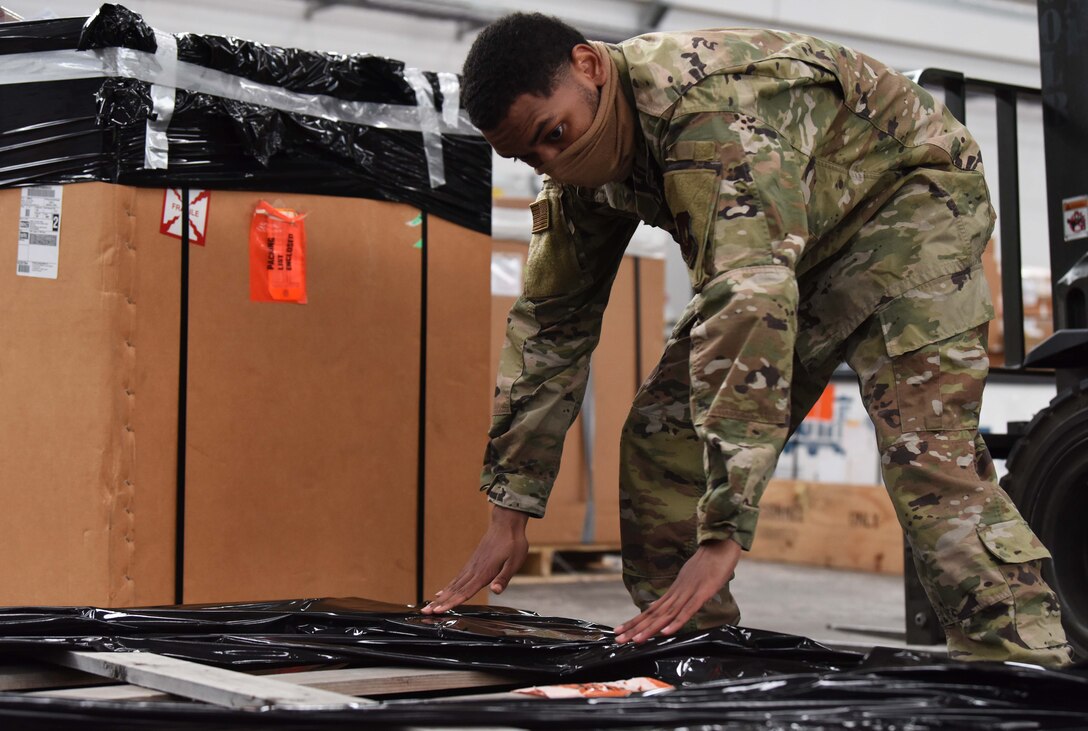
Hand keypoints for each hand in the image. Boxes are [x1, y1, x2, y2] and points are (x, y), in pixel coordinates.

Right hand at [421, 505, 529, 613]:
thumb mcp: (514, 562)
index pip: (465, 592)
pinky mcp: (472, 562)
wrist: (506, 524)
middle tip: (425, 611)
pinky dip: (448, 586)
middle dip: (439, 602)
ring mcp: (472, 566)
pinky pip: (457, 577)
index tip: (439, 611)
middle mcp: (474, 570)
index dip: (452, 603)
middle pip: (454, 590)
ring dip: (441, 596)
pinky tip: (442, 591)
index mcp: (484, 573)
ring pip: (454, 584)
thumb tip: (495, 591)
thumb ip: (504, 577)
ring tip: (429, 605)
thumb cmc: (513, 543)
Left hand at [614, 538, 741, 643]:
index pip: (651, 609)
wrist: (719, 546)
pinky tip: (665, 632)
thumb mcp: (691, 580)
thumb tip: (673, 604)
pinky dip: (676, 622)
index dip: (635, 621)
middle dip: (635, 628)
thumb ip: (682, 594)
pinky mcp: (701, 593)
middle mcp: (677, 593)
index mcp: (674, 591)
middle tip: (618, 640)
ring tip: (636, 640)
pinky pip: (687, 610)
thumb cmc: (709, 563)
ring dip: (650, 628)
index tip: (620, 630)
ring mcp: (688, 593)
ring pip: (666, 614)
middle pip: (653, 614)